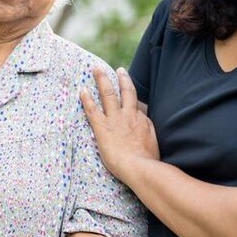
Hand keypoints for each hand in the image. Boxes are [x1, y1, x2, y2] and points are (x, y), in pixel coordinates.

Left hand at [80, 67, 159, 182]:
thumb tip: (146, 124)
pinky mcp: (102, 127)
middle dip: (121, 78)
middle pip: (126, 91)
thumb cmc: (149, 160)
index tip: (128, 92)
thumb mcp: (154, 142)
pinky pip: (92, 109)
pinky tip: (82, 90)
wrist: (140, 167)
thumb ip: (148, 130)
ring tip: (96, 69)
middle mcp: (129, 115)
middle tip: (118, 69)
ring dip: (102, 80)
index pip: (136, 105)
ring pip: (108, 94)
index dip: (132, 99)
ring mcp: (115, 119)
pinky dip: (87, 99)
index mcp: (142, 119)